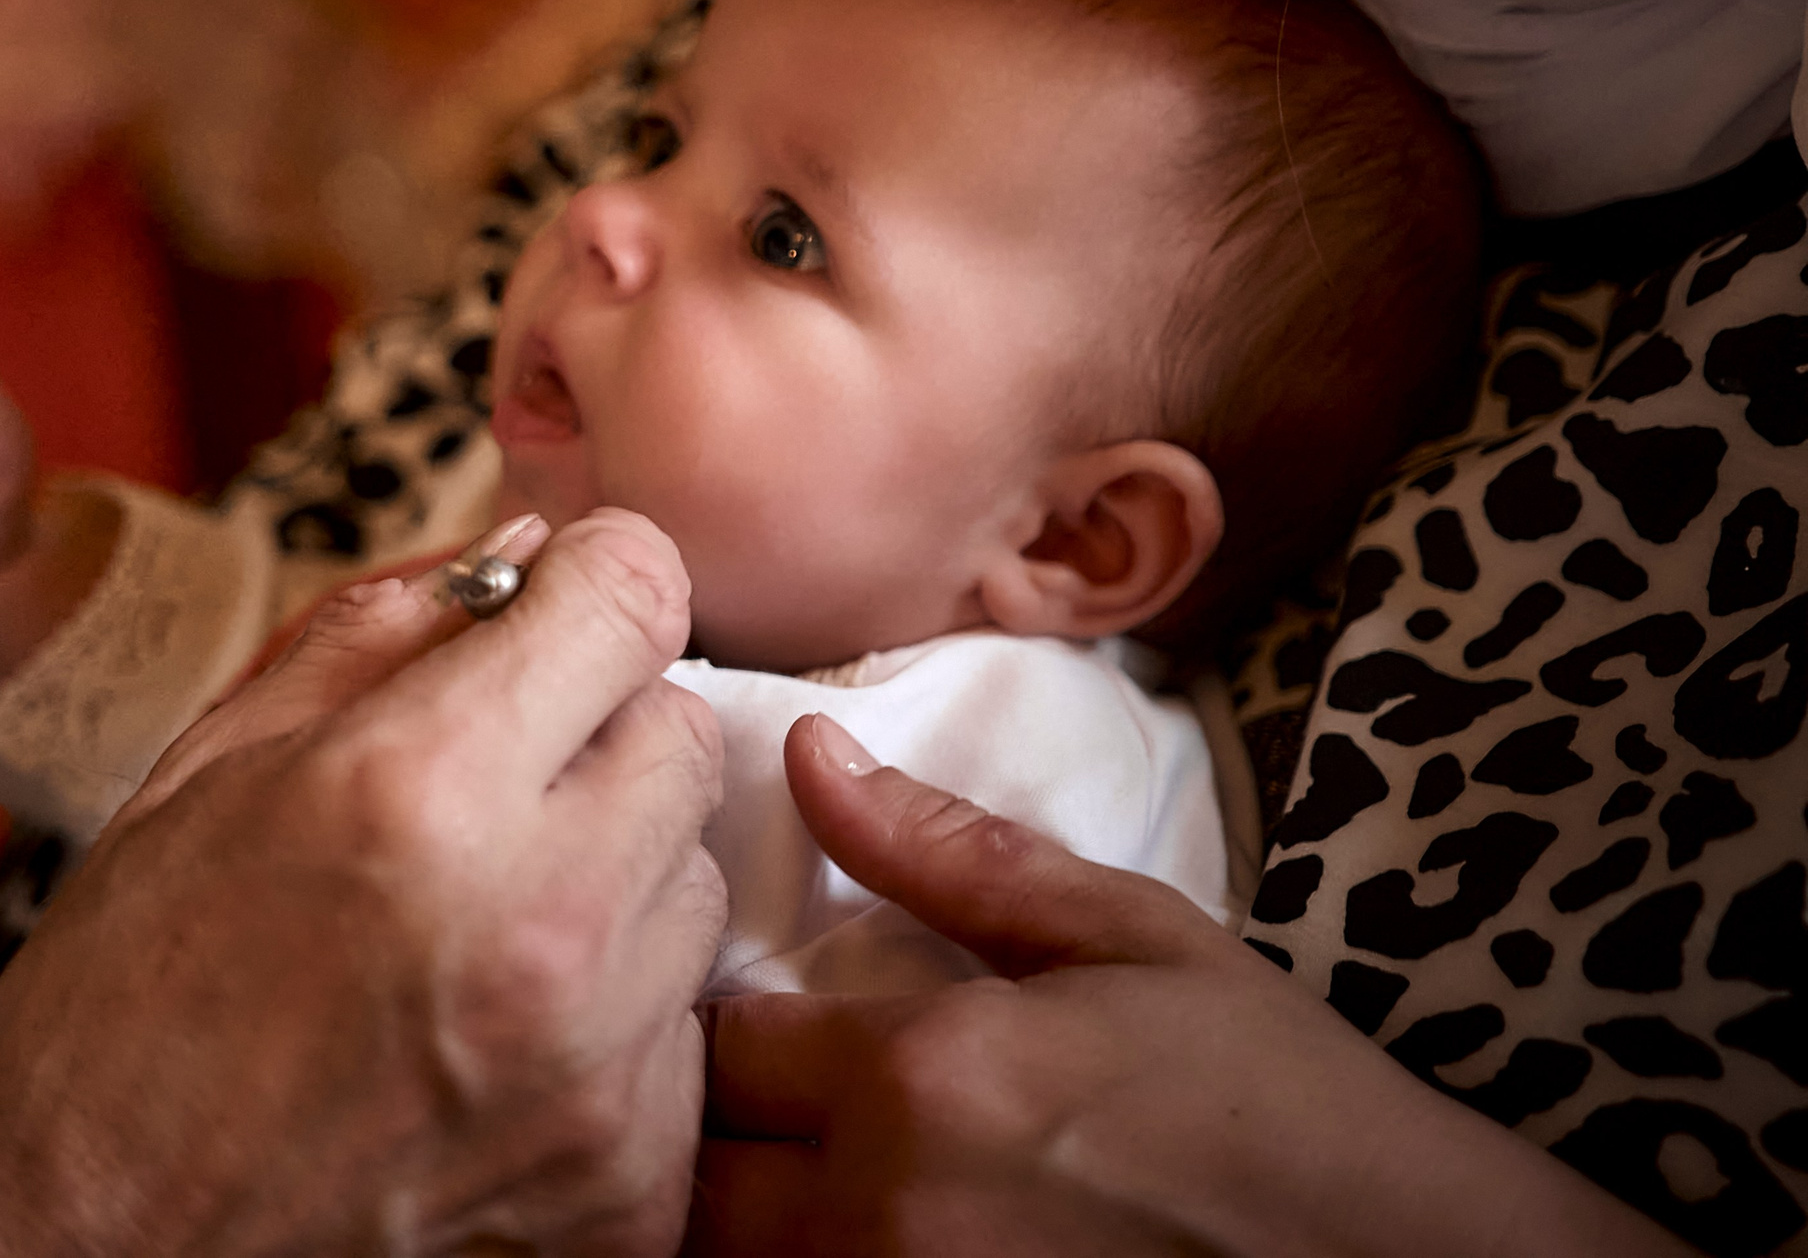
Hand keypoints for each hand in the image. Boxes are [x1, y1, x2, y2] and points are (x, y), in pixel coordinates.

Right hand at [0, 509, 728, 1257]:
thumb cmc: (123, 1009)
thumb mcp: (206, 773)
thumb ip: (379, 635)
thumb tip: (522, 552)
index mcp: (418, 787)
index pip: (636, 593)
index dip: (595, 582)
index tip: (557, 612)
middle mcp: (538, 919)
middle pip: (681, 733)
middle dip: (599, 732)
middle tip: (490, 788)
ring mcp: (596, 1064)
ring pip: (691, 882)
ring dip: (610, 877)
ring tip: (475, 929)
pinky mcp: (627, 1179)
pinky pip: (683, 1030)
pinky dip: (610, 1019)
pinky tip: (490, 1039)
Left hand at [688, 715, 1691, 1257]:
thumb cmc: (1272, 1096)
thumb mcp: (1125, 938)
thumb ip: (948, 857)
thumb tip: (810, 754)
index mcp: (920, 1077)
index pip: (716, 1041)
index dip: (714, 1022)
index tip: (751, 1014)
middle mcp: (885, 1211)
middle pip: (692, 1174)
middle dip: (707, 1129)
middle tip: (756, 1102)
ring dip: (739, 1214)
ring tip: (789, 1168)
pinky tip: (857, 1226)